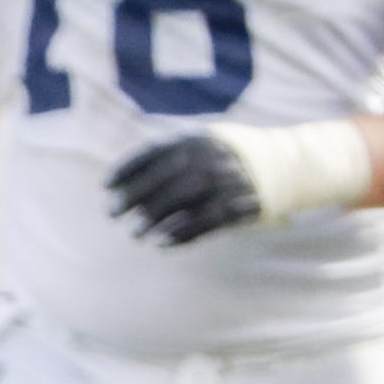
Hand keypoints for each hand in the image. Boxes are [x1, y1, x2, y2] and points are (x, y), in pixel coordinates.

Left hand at [108, 133, 259, 245]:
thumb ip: (162, 161)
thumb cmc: (219, 161)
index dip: (129, 168)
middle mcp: (211, 156)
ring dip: (157, 215)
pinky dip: (184, 231)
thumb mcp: (196, 149)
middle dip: (136, 193)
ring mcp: (227, 178)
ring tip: (134, 233)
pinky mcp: (241, 202)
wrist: (278, 166)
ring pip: (187, 194)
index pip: (157, 151)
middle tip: (111, 213)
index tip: (105, 185)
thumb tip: (115, 187)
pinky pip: (209, 218)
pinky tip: (161, 242)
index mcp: (196, 141)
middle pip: (169, 173)